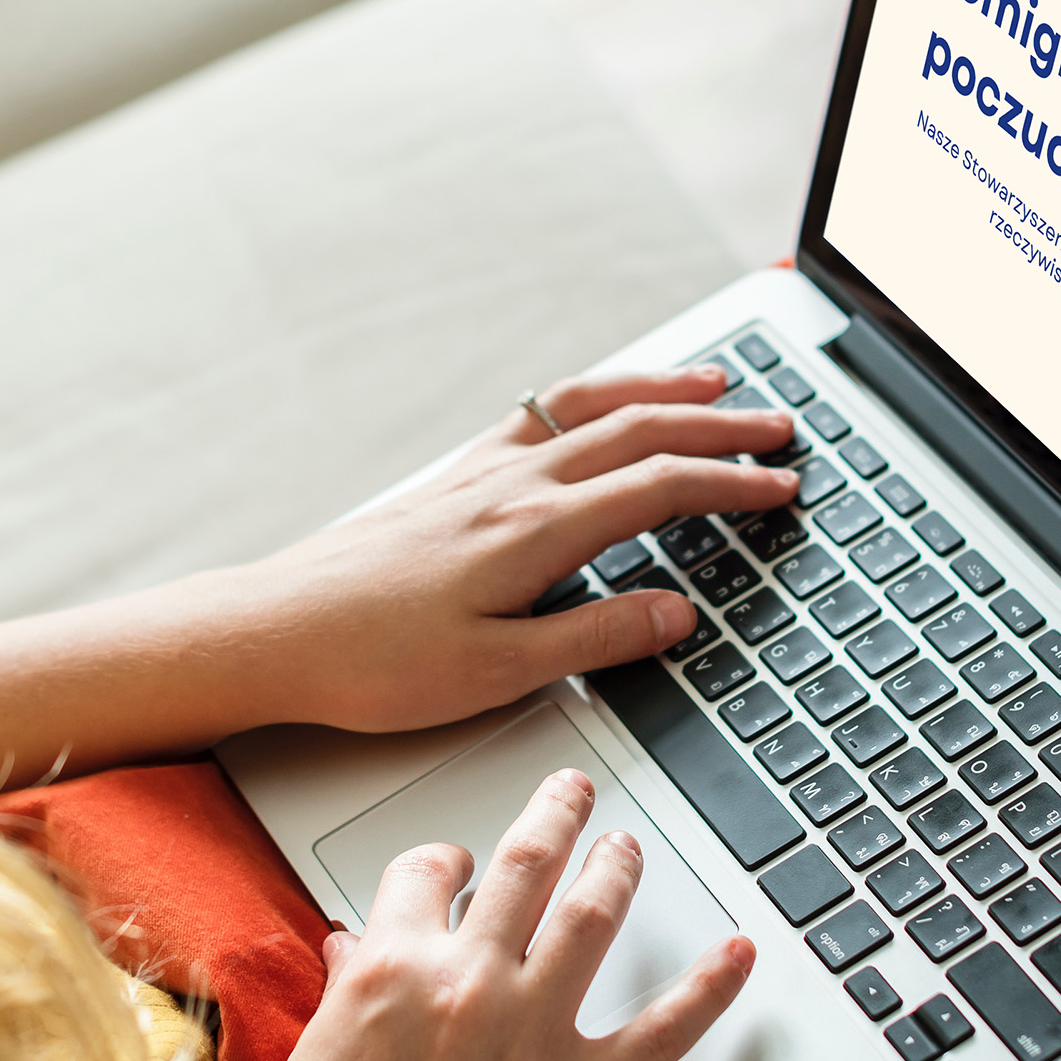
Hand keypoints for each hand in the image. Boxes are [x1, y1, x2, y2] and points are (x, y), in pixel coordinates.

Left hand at [0, 369, 797, 793]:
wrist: (274, 632)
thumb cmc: (373, 663)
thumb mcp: (497, 672)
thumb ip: (596, 638)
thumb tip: (679, 611)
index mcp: (536, 531)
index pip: (660, 489)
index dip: (731, 487)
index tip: (786, 489)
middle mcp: (512, 485)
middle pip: (638, 433)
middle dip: (718, 427)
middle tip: (781, 430)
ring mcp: (479, 475)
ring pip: (588, 412)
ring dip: (658, 393)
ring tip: (712, 388)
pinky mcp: (450, 481)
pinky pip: (540, 418)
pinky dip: (590, 400)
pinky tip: (597, 407)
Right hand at [222, 769, 755, 1060]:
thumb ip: (347, 993)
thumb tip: (357, 952)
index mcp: (389, 969)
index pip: (425, 871)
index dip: (445, 860)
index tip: (459, 863)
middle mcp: (466, 986)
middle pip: (524, 866)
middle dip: (554, 815)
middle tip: (573, 794)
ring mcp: (530, 1038)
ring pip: (592, 916)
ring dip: (618, 868)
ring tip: (628, 847)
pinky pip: (662, 1032)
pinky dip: (709, 990)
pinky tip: (736, 956)